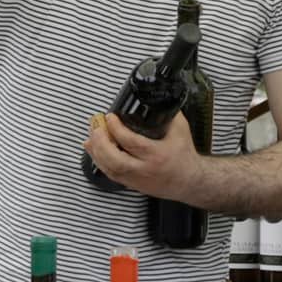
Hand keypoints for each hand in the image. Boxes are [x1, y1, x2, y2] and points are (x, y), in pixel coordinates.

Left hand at [82, 111, 204, 202]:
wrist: (190, 181)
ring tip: (91, 136)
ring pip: (110, 169)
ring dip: (96, 152)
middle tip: (95, 125)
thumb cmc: (184, 155)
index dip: (116, 129)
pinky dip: (99, 162)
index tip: (109, 116)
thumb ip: (169, 113)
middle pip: (115, 159)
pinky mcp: (132, 185)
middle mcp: (145, 169)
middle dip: (101, 142)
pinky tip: (93, 150)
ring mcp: (137, 179)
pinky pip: (111, 175)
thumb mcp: (181, 130)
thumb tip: (159, 97)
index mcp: (157, 154)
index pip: (131, 142)